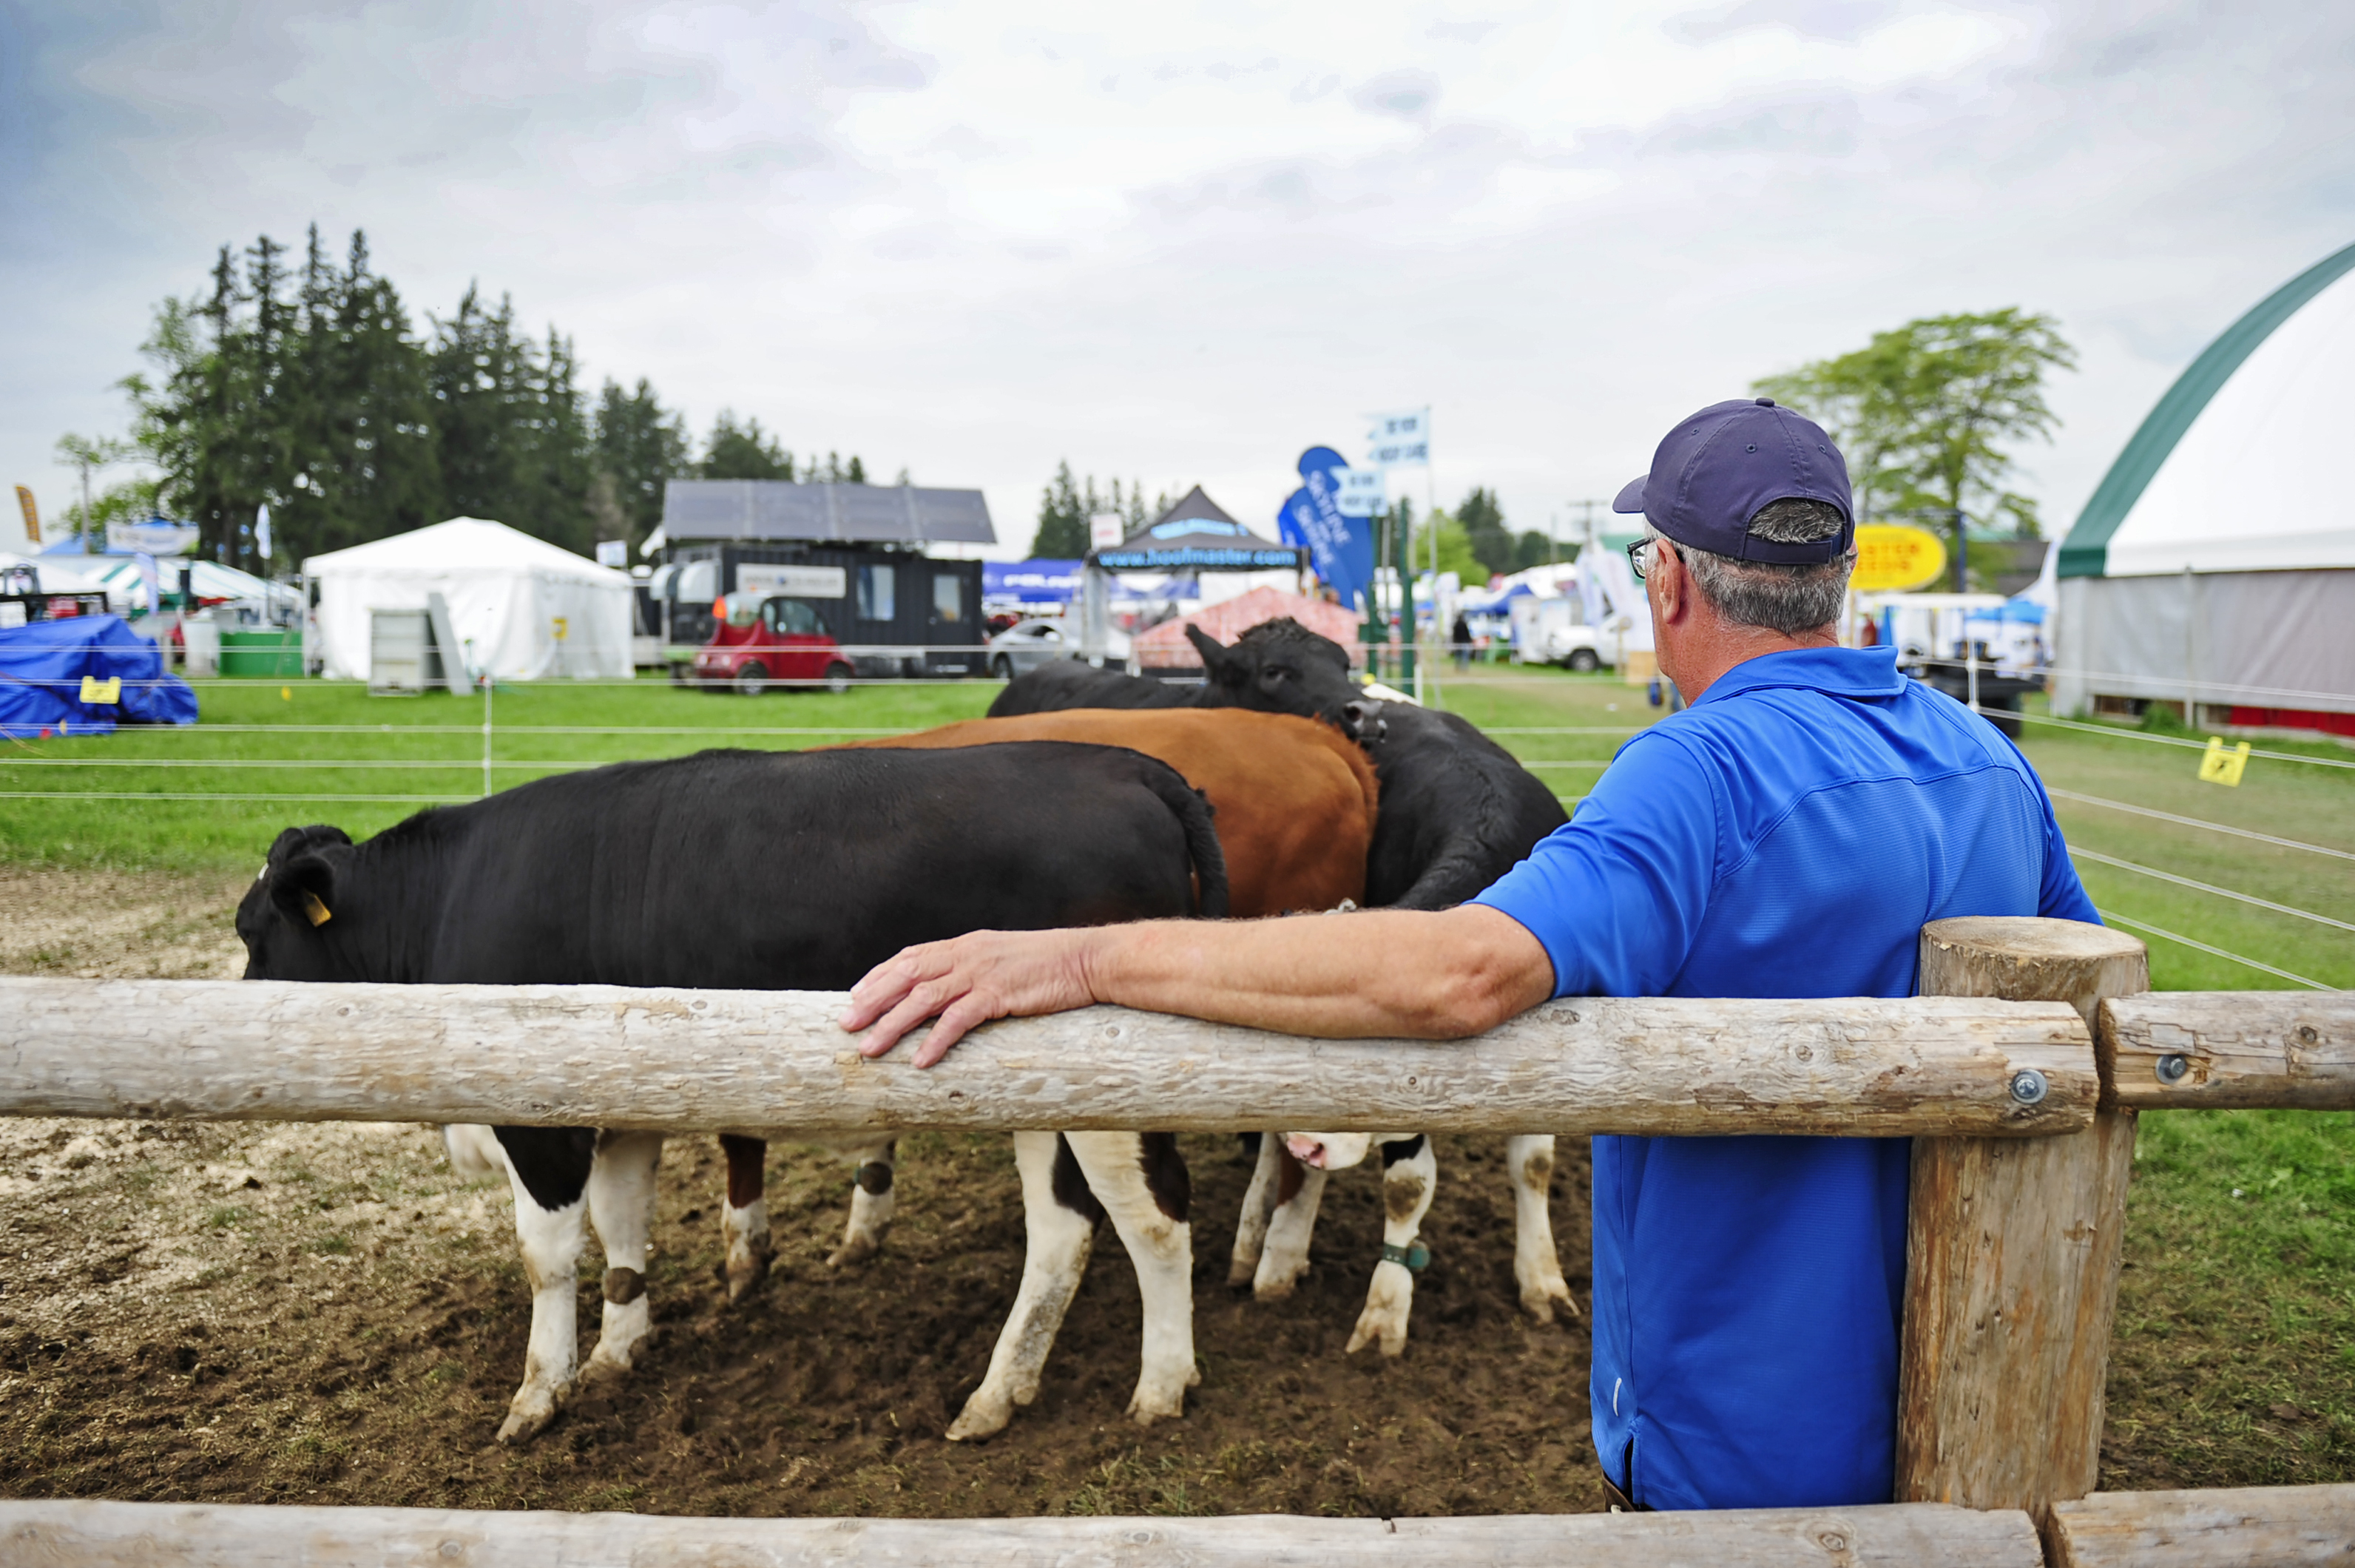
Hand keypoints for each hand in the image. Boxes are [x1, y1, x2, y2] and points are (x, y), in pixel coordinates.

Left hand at [840, 928, 1102, 1067]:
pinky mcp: (1000, 994)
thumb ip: (975, 970)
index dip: (879, 976)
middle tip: (845, 1026)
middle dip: (872, 1001)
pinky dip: (936, 1040)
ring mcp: (982, 973)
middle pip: (906, 976)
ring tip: (870, 1049)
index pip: (911, 957)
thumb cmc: (1050, 965)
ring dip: (893, 1025)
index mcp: (966, 944)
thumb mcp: (1004, 959)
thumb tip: (951, 993)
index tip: (855, 996)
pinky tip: (921, 1060)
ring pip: (923, 998)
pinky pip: (959, 1018)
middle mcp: (967, 954)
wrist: (1088, 959)